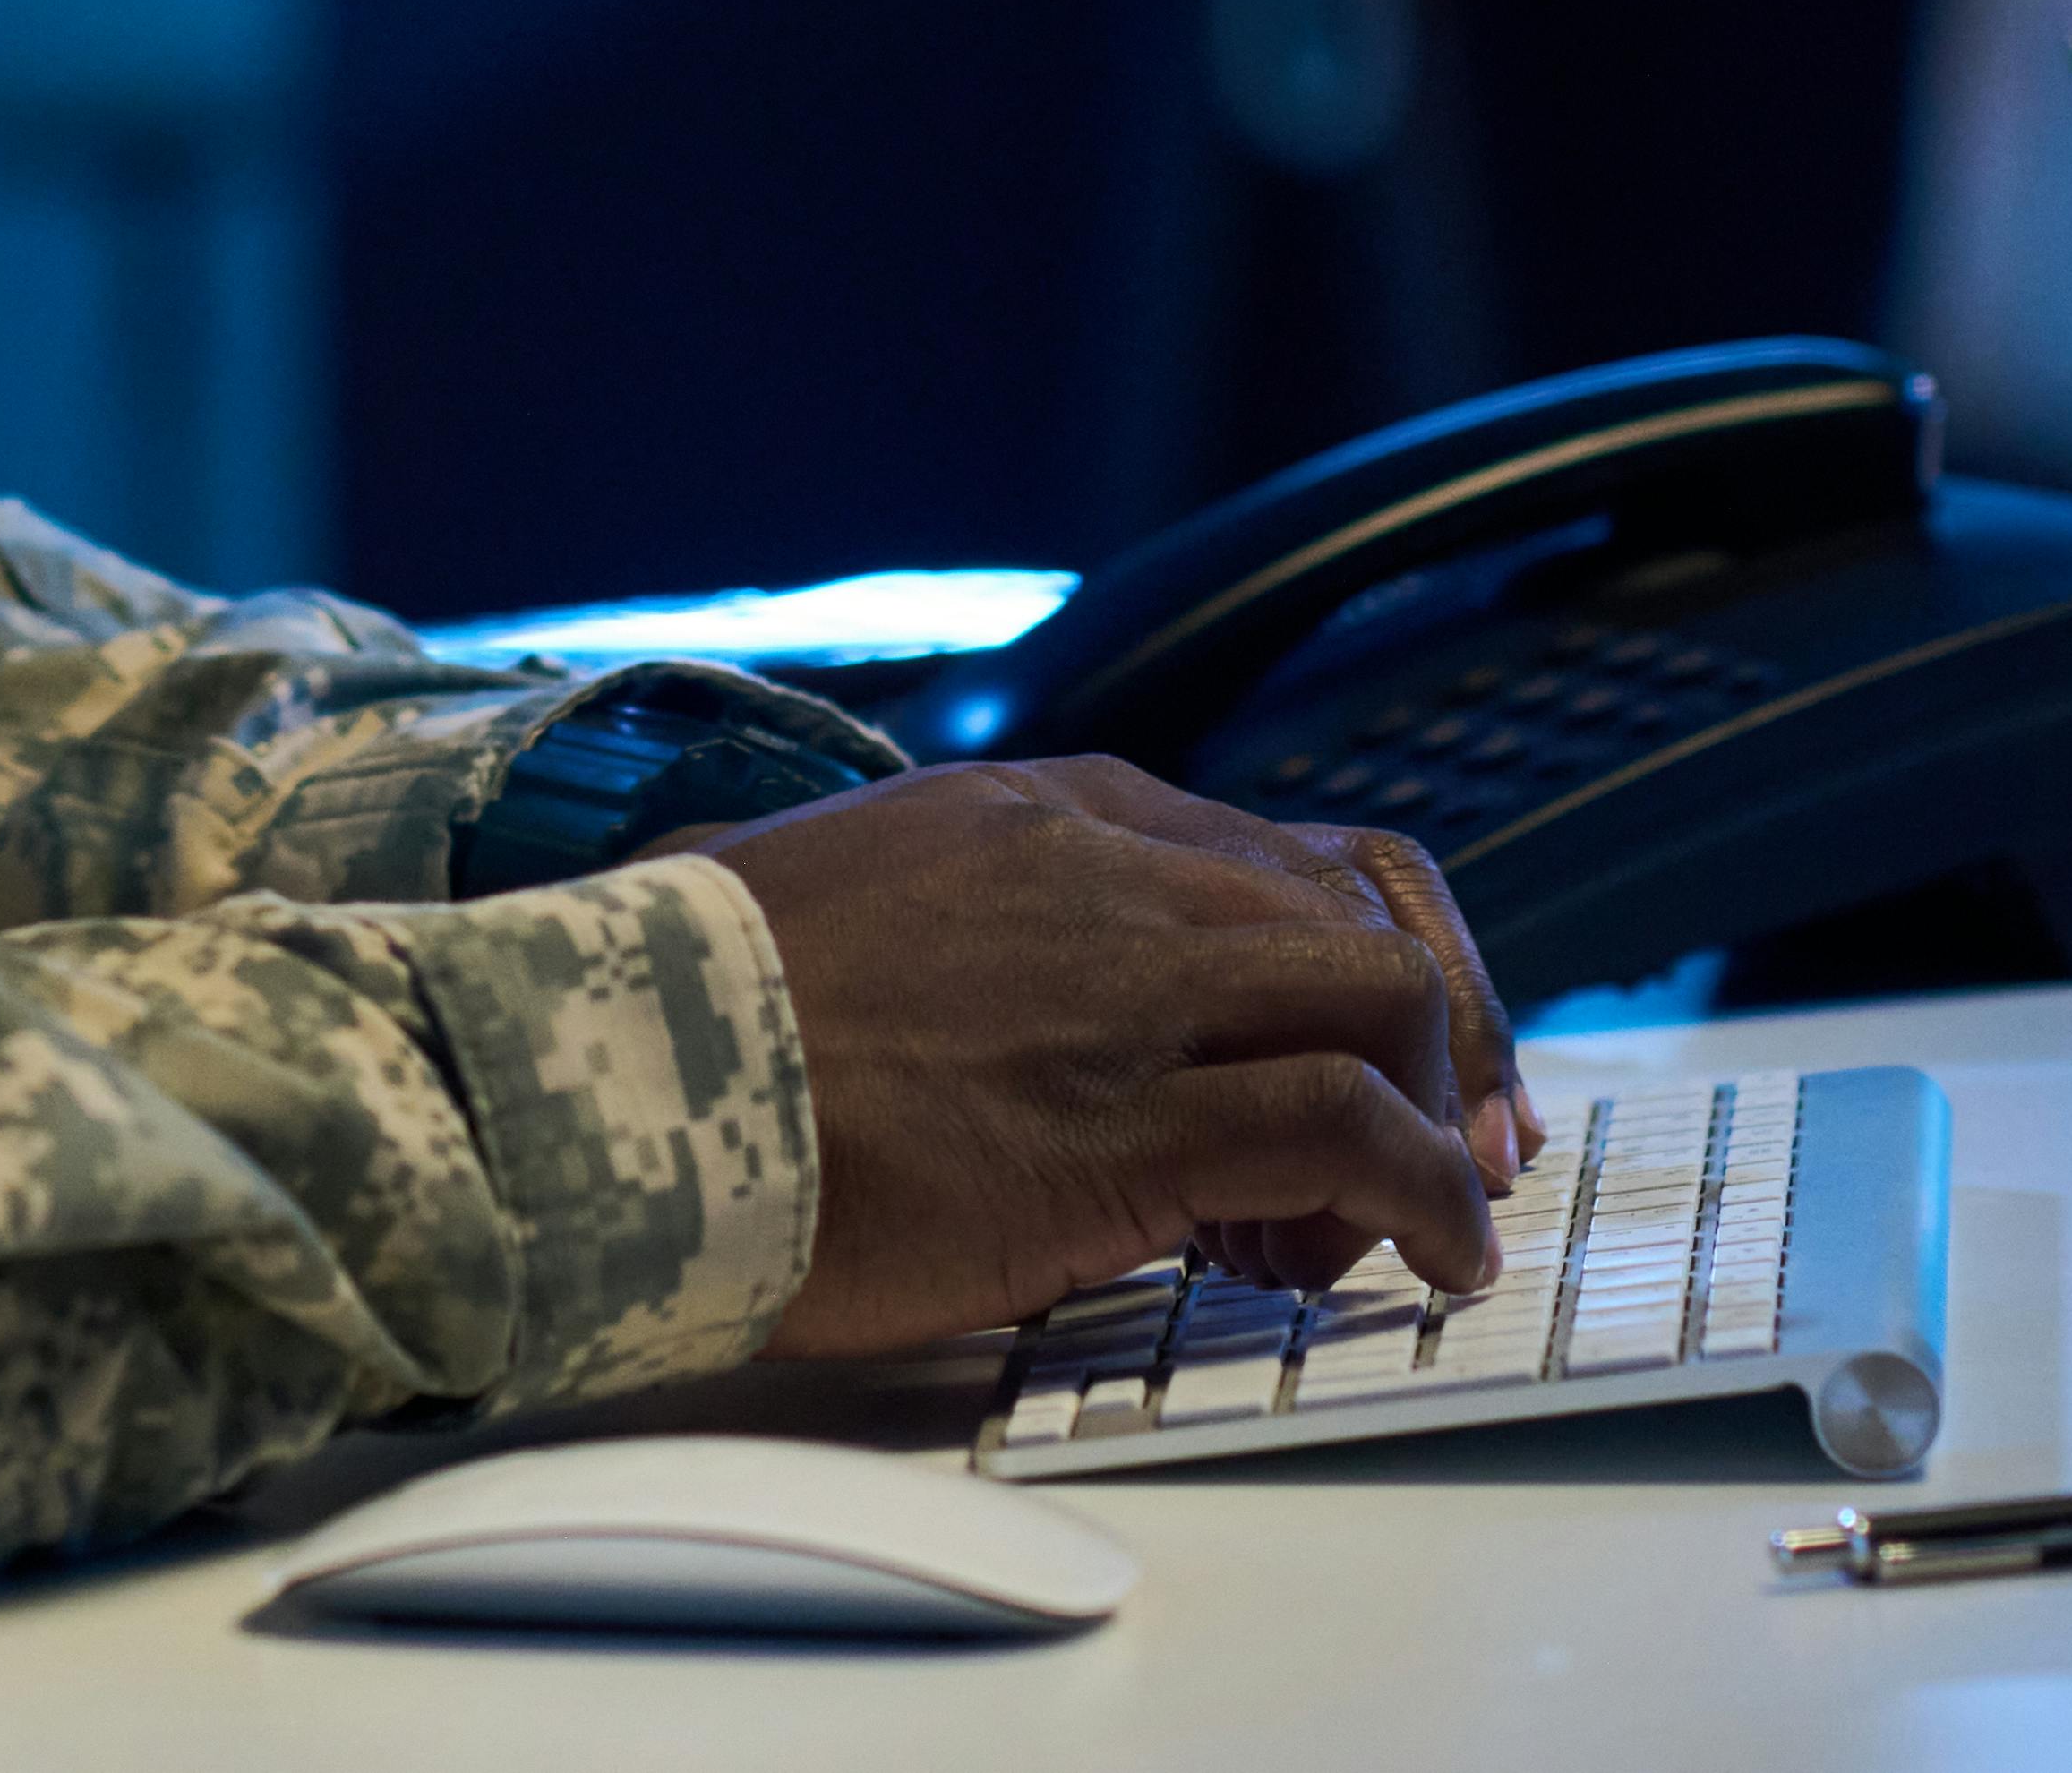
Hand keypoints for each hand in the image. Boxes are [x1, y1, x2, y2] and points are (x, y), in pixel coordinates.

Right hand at [655, 756, 1521, 1352]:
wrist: (609, 1080)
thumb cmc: (691, 1021)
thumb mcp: (849, 906)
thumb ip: (964, 928)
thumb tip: (994, 998)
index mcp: (1048, 812)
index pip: (1287, 856)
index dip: (1377, 959)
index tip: (1403, 1055)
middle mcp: (1110, 874)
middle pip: (1369, 919)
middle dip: (1448, 1039)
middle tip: (1462, 1146)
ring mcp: (1124, 991)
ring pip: (1385, 1006)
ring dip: (1437, 1123)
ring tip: (1421, 1225)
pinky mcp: (1123, 1123)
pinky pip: (1349, 1132)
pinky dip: (1423, 1198)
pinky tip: (1421, 1259)